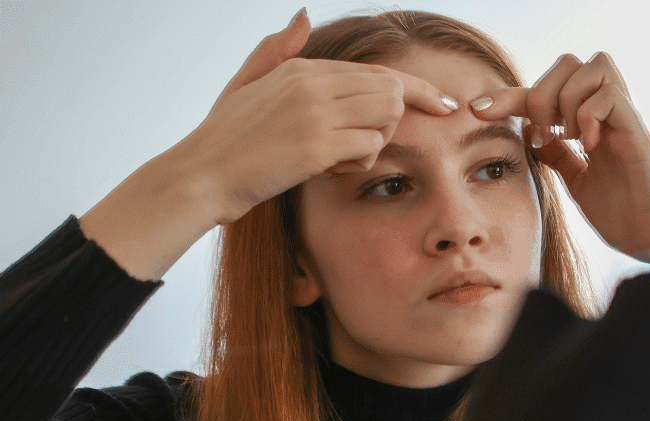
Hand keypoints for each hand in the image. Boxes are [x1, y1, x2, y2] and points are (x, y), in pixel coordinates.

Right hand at [180, 10, 457, 225]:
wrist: (201, 175)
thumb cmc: (225, 137)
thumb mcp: (246, 82)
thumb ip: (276, 49)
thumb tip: (303, 16)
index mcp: (302, 67)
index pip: (379, 72)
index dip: (419, 90)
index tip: (447, 106)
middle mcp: (313, 83)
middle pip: (391, 90)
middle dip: (394, 121)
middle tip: (362, 145)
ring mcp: (315, 113)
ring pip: (386, 116)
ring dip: (374, 142)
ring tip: (338, 156)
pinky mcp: (316, 146)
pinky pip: (369, 148)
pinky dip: (360, 163)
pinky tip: (329, 169)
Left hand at [470, 52, 649, 260]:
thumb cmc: (624, 214)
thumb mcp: (576, 182)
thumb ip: (557, 156)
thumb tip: (531, 136)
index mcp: (589, 124)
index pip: (546, 91)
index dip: (509, 96)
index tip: (477, 112)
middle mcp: (607, 114)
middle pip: (569, 63)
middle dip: (541, 93)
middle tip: (541, 133)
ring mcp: (623, 119)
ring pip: (591, 66)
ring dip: (566, 100)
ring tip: (567, 137)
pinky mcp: (637, 131)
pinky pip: (608, 95)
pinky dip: (588, 115)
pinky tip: (586, 146)